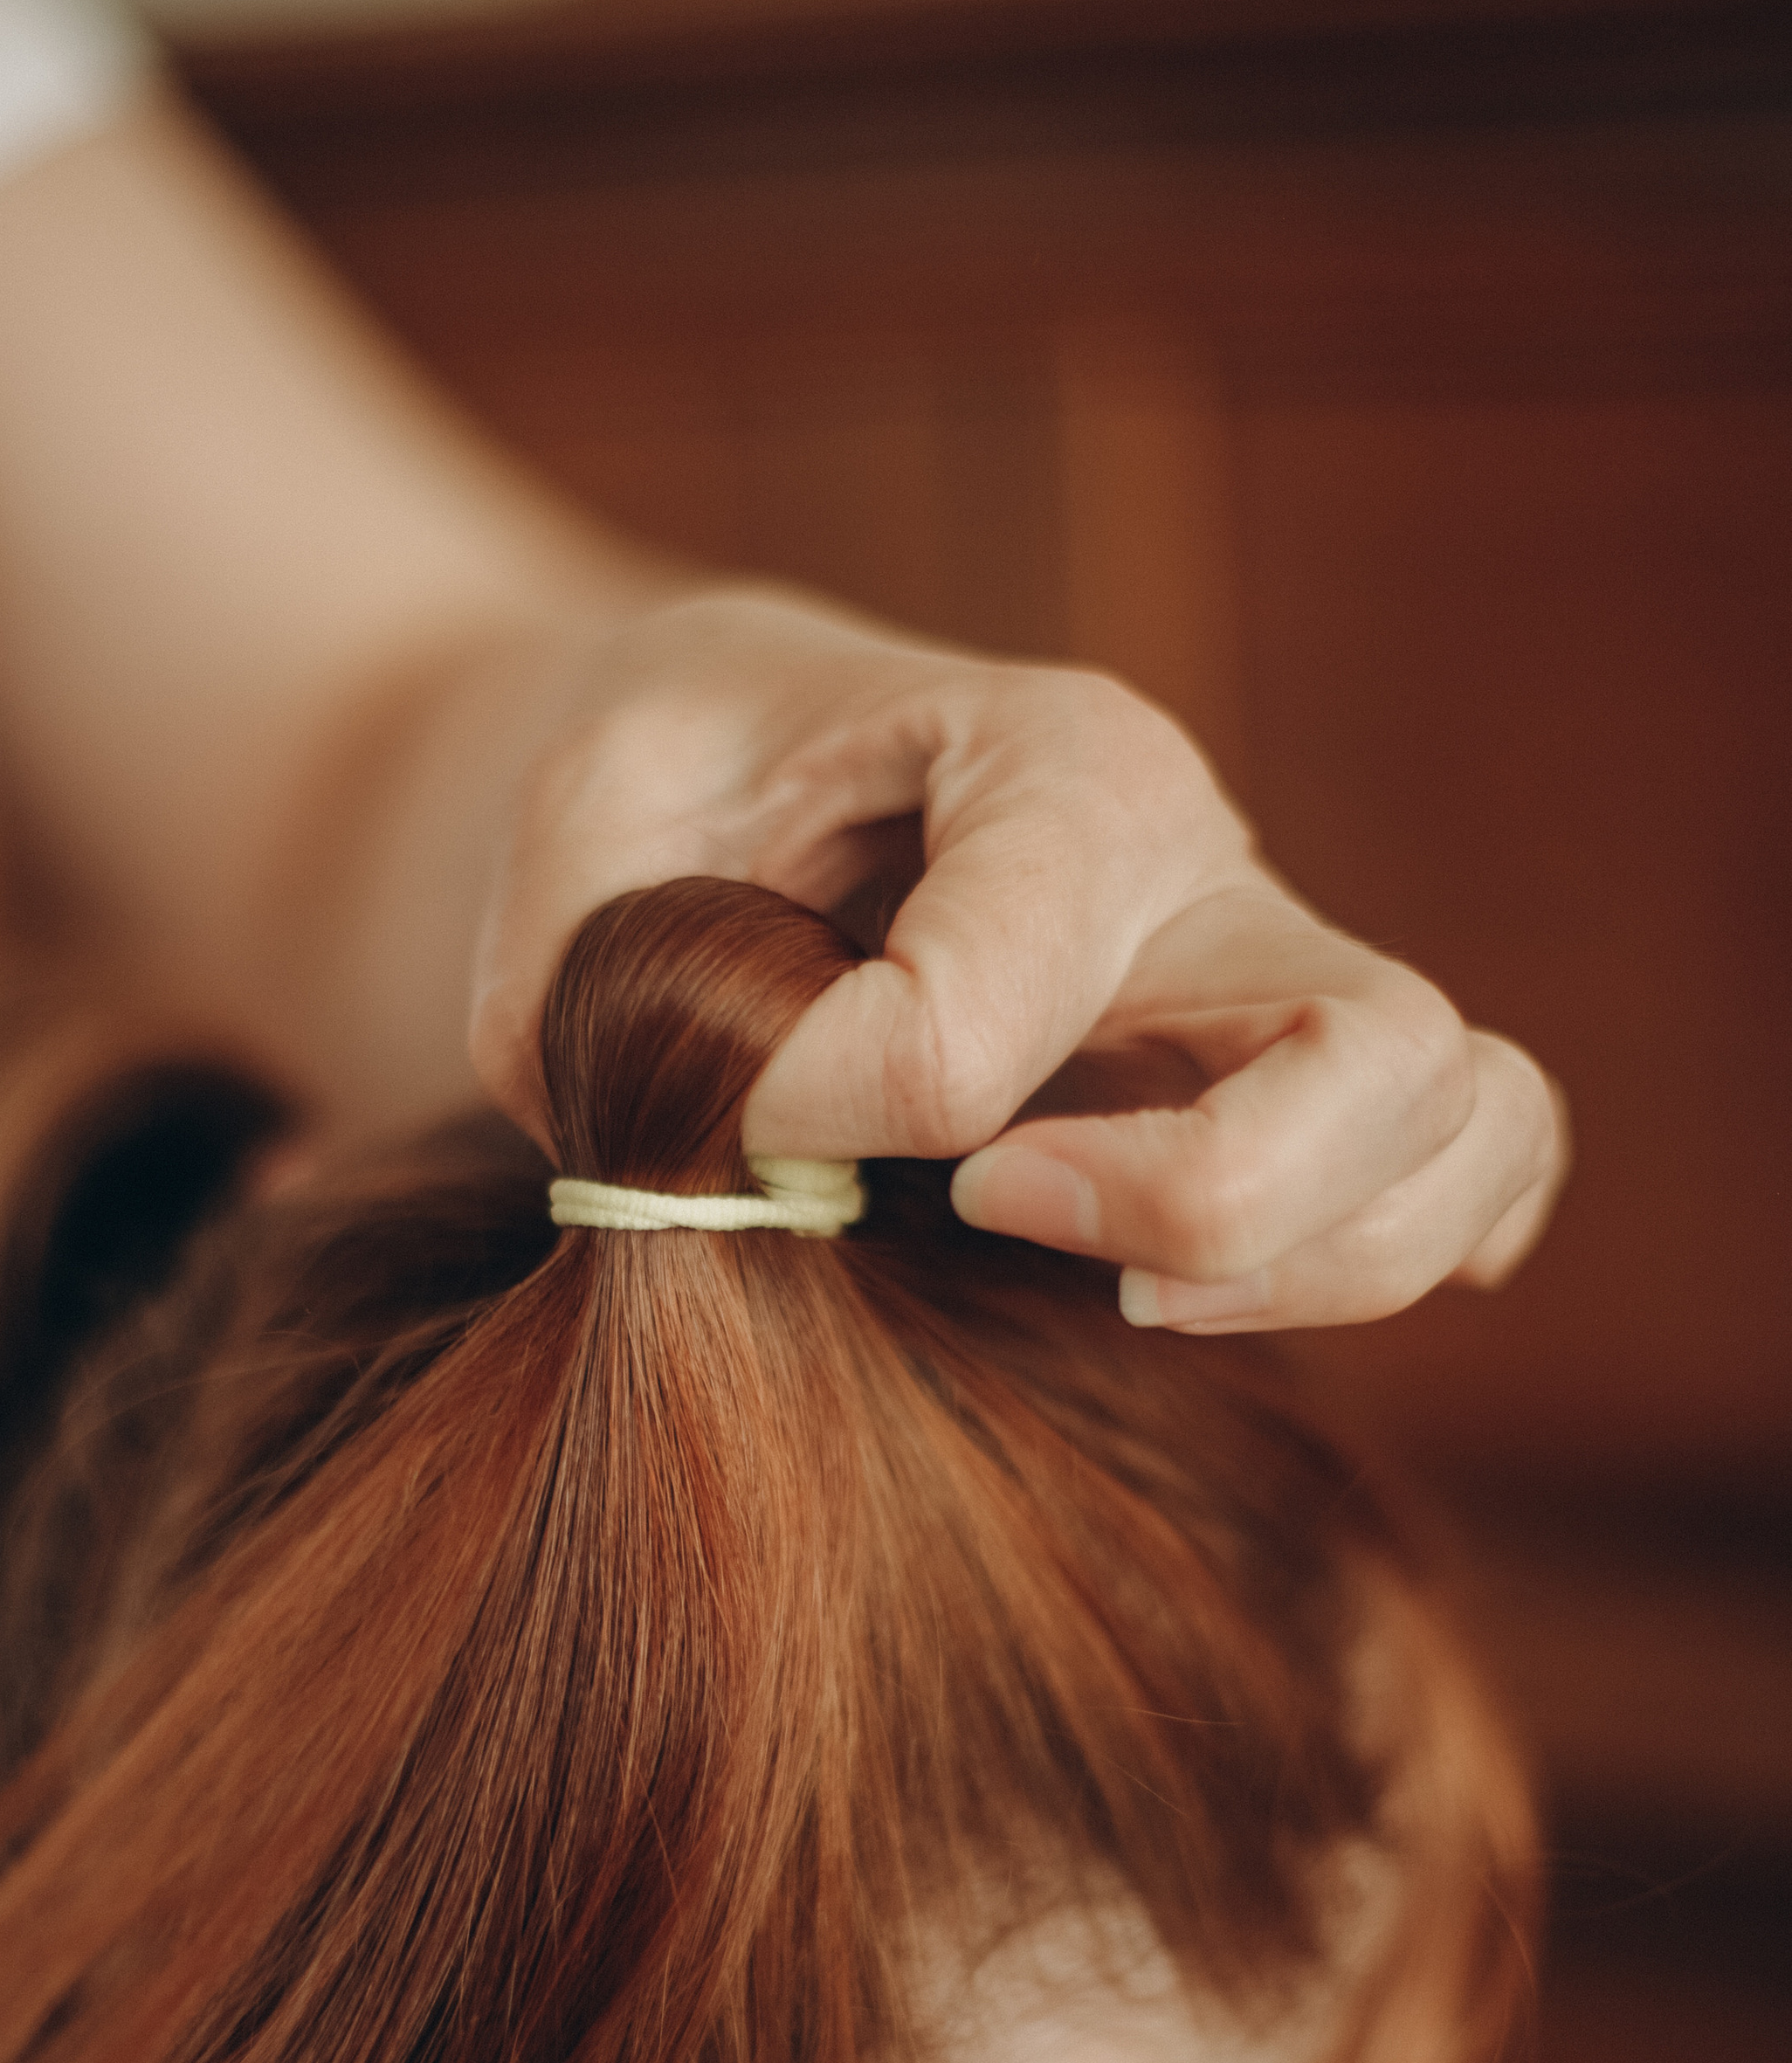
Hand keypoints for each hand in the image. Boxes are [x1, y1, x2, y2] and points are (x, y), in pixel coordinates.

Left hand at [470, 589, 1567, 1330]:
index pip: (982, 1007)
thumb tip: (720, 1180)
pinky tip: (1212, 1289)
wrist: (752, 762)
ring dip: (1321, 1260)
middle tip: (994, 1214)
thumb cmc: (683, 782)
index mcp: (1051, 760)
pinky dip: (1391, 1255)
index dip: (824, 1104)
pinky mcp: (1287, 1088)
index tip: (736, 1109)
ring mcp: (1271, 985)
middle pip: (1373, 1051)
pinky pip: (1475, 1171)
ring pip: (1467, 1125)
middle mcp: (1206, 870)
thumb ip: (605, 979)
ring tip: (1123, 1301)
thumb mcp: (588, 809)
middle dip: (1201, 1199)